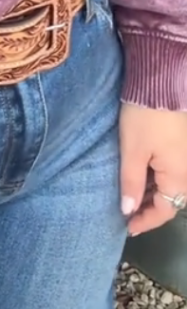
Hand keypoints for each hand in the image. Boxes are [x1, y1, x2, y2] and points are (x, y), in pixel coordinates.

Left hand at [120, 103, 186, 235]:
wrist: (161, 81)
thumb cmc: (144, 117)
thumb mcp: (132, 150)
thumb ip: (132, 182)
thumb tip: (129, 210)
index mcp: (179, 176)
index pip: (166, 209)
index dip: (146, 220)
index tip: (128, 227)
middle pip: (171, 198)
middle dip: (150, 207)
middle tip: (127, 211)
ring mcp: (186, 155)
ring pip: (171, 183)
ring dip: (153, 191)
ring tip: (130, 193)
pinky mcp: (182, 142)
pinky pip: (171, 169)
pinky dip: (156, 176)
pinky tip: (141, 173)